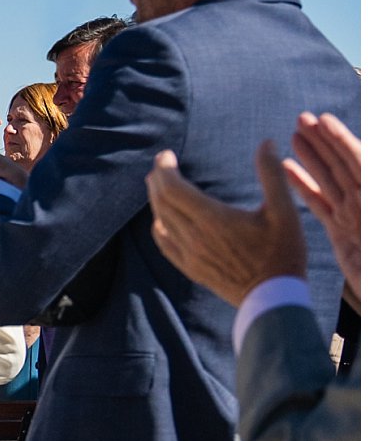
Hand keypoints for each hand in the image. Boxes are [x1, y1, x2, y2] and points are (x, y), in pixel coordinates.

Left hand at [147, 147, 304, 307]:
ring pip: (161, 222)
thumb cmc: (283, 252)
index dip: (165, 169)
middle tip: (160, 165)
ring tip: (157, 184)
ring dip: (156, 200)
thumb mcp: (284, 211)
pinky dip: (158, 227)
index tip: (165, 155)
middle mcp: (194, 236)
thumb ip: (272, 175)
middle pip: (162, 202)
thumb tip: (266, 143)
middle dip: (157, 180)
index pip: (173, 188)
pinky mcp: (191, 269)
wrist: (273, 297)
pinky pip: (164, 245)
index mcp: (212, 218)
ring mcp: (189, 255)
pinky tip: (160, 221)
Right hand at [282, 112, 360, 304]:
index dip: (341, 140)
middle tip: (302, 119)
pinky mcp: (340, 231)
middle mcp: (364, 202)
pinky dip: (303, 185)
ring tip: (293, 136)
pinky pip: (319, 203)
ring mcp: (352, 216)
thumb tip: (364, 168)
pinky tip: (287, 170)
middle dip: (323, 141)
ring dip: (311, 157)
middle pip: (342, 164)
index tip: (323, 121)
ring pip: (328, 180)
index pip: (358, 162)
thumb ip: (364, 196)